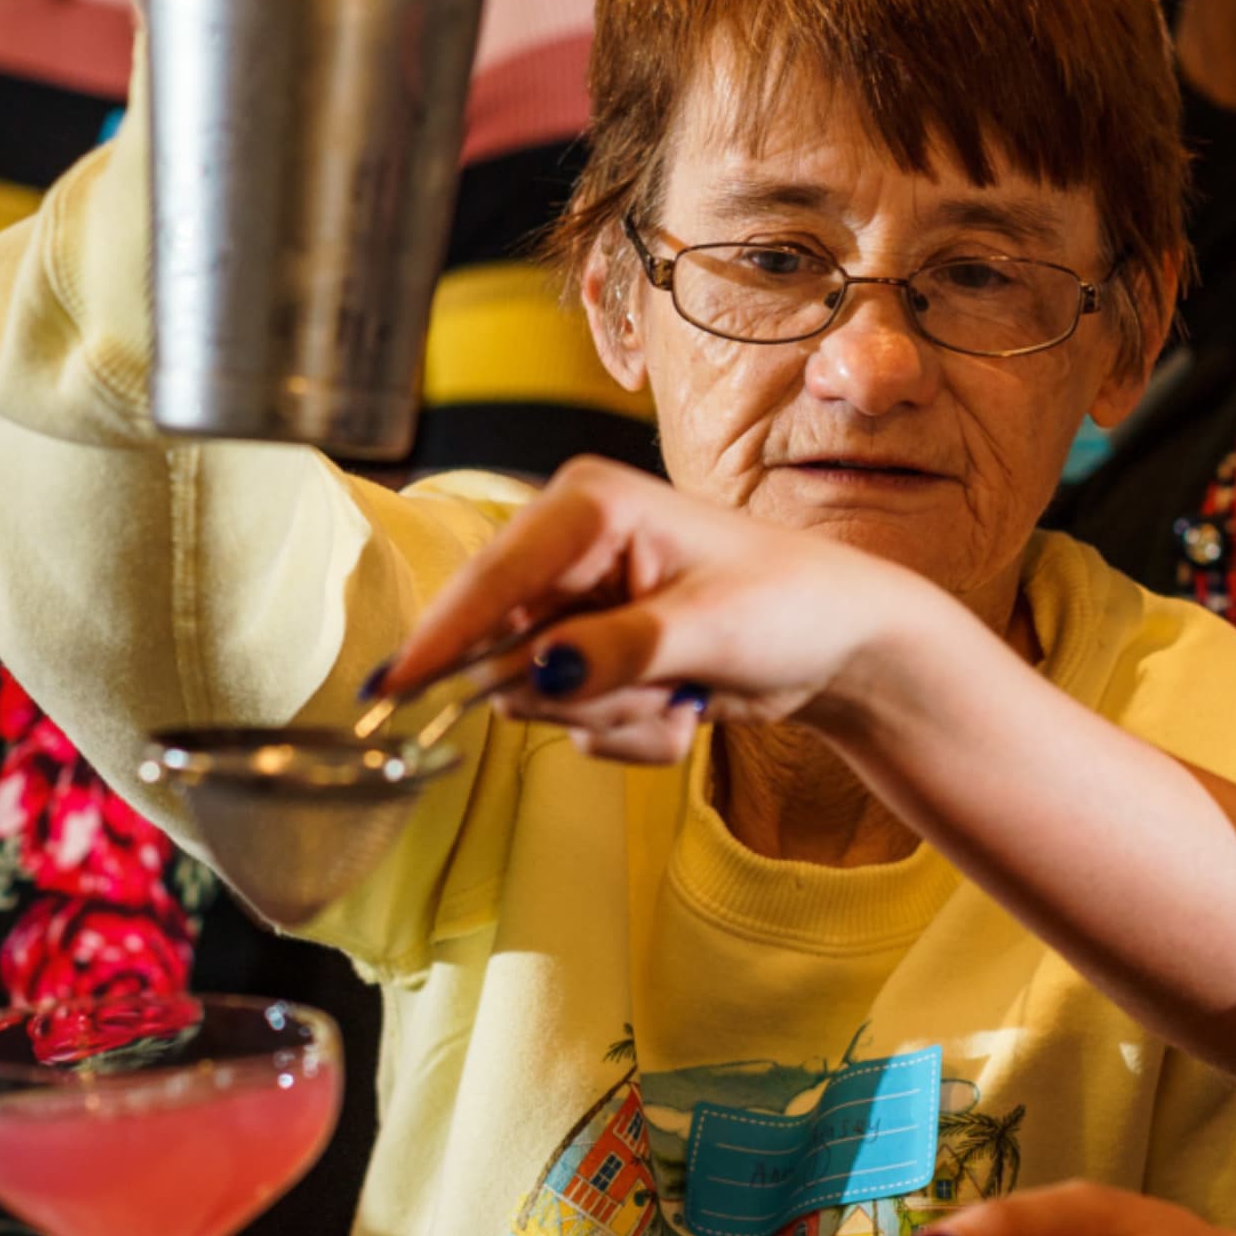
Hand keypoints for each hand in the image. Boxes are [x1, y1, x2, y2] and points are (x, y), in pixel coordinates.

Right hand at [369, 459, 975, 764]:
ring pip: (534, 695)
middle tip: (660, 687)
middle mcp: (566, 547)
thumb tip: (542, 668)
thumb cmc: (795, 605)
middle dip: (583, 692)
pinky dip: (628, 730)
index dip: (442, 638)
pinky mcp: (586, 652)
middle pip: (504, 650)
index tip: (391, 691)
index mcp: (588, 505)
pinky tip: (684, 704)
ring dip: (612, 715)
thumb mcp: (711, 629)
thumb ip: (620, 651)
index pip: (492, 578)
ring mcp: (573, 604)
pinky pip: (568, 720)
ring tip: (683, 691)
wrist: (844, 644)